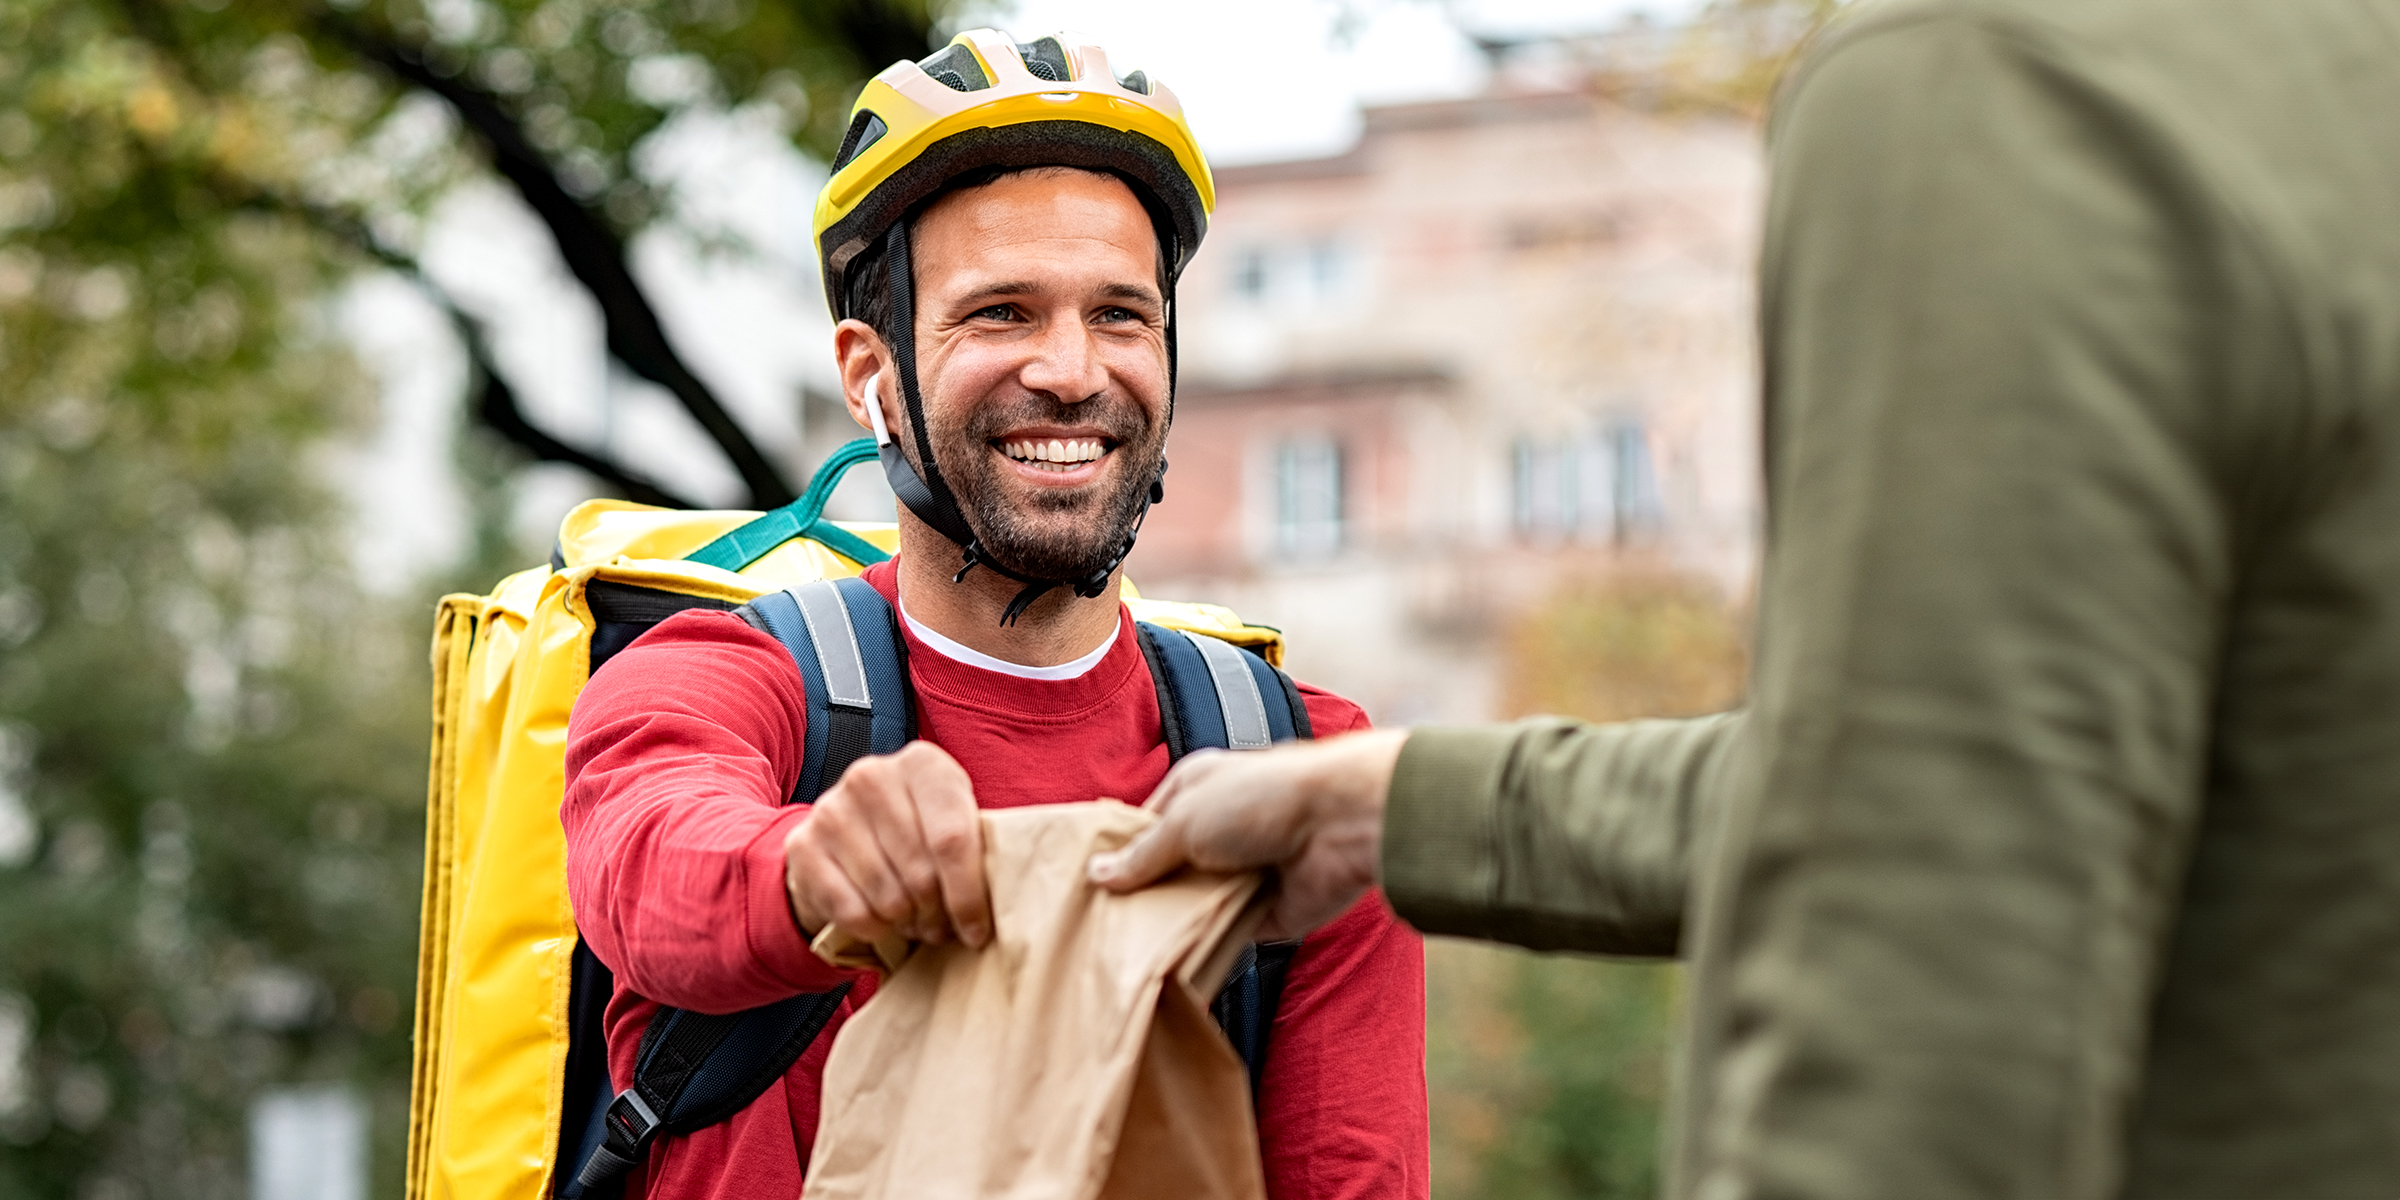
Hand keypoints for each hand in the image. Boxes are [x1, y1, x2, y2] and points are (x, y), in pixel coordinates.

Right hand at [784, 741, 992, 948]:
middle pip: (920, 873)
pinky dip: (873, 929)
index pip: (953, 839)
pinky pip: (851, 911)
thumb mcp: (953, 821)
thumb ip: (979, 845)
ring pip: (887, 897)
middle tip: (943, 930)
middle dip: (938, 915)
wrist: (843, 835)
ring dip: (908, 924)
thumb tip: (1017, 893)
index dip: (968, 896)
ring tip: (917, 923)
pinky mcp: (802, 845)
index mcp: (923, 764)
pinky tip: (884, 923)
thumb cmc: (919, 832)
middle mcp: (873, 776)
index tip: (977, 932)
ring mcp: (832, 808)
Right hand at [1087, 730, 1406, 939]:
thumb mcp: (1185, 819)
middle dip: (1141, 896)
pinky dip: (1206, 949)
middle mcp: (1218, 830)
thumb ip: (1143, 853)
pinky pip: (1225, 937)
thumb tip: (1097, 875)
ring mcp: (1242, 873)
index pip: (1145, 826)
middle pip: (1168, 870)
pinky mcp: (1265, 913)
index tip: (1084, 889)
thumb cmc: (1264, 799)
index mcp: (1196, 790)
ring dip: (1172, 926)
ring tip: (1123, 954)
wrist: (1343, 826)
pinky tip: (1169, 967)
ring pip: (1193, 907)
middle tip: (1096, 930)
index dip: (1118, 855)